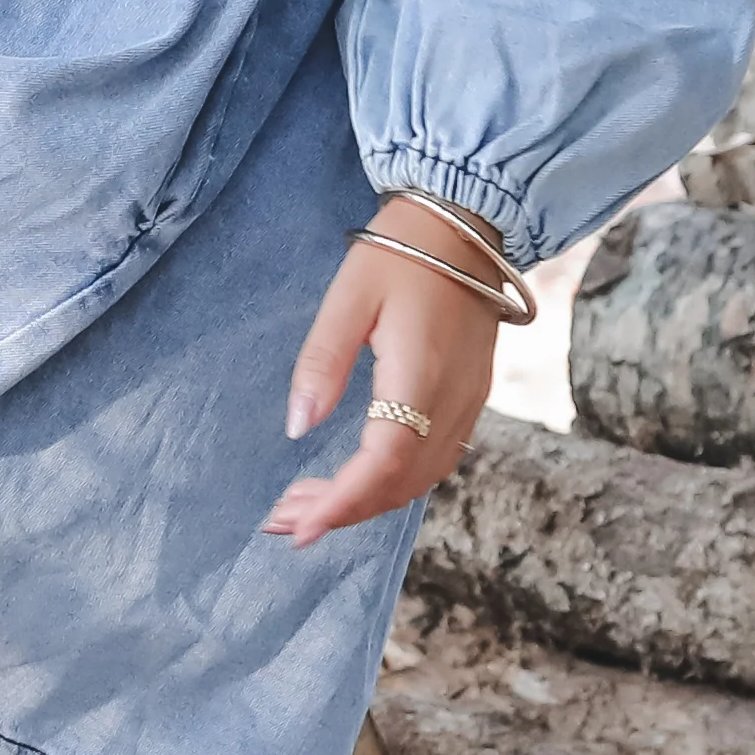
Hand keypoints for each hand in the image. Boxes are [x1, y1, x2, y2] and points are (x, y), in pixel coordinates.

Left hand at [260, 201, 503, 546]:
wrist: (466, 225)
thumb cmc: (401, 252)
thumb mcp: (348, 299)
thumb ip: (321, 364)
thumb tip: (297, 428)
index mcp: (421, 374)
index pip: (384, 459)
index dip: (343, 502)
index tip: (297, 529)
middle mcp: (454, 400)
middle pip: (401, 483)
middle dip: (341, 512)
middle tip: (282, 521)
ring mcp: (470, 402)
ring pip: (420, 479)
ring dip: (366, 502)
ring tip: (306, 506)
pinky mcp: (472, 398)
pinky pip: (435, 460)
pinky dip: (392, 483)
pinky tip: (354, 480)